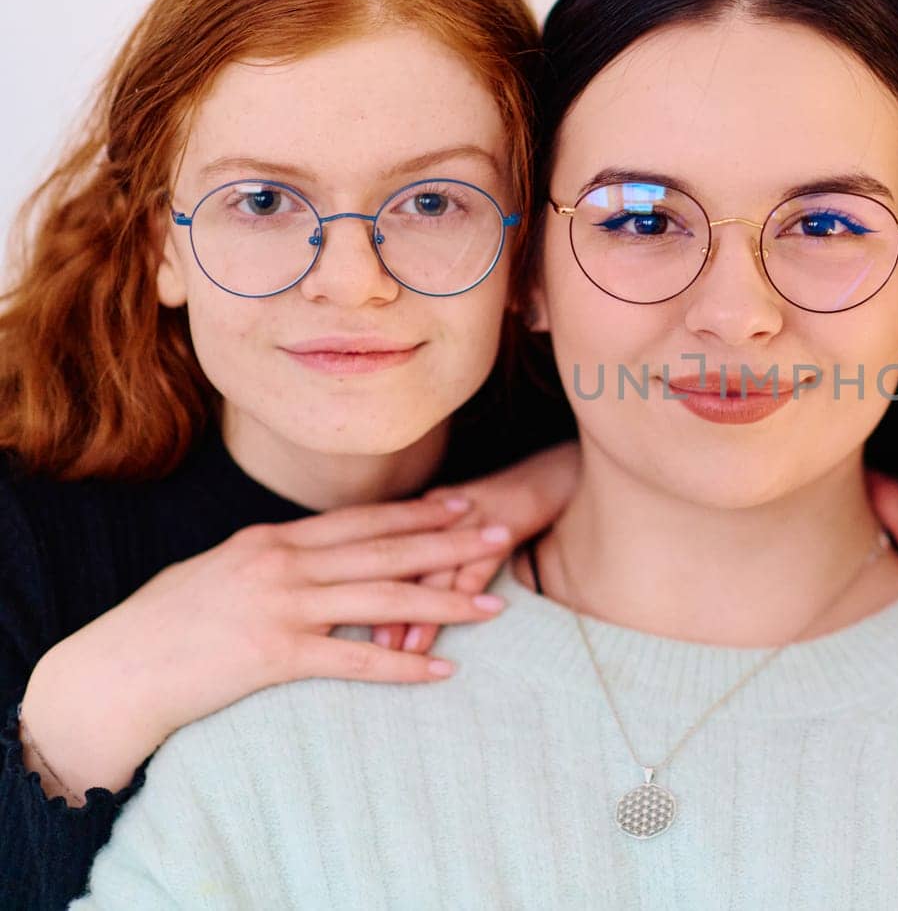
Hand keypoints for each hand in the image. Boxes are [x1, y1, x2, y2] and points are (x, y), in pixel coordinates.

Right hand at [20, 497, 512, 801]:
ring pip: (382, 601)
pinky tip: (443, 670)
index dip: (417, 513)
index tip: (465, 503)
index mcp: (272, 540)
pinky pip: (354, 662)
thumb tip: (305, 549)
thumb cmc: (165, 622)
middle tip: (503, 534)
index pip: (362, 520)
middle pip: (385, 550)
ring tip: (494, 606)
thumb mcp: (220, 571)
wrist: (117, 668)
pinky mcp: (276, 657)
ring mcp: (282, 608)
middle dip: (450, 543)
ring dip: (444, 603)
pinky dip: (402, 667)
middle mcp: (283, 564)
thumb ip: (271, 559)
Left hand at [374, 440, 578, 655]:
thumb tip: (396, 605)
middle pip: (402, 560)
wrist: (555, 468)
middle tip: (366, 646)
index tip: (341, 626)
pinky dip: (469, 590)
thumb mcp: (458, 529)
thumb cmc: (503, 507)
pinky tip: (464, 616)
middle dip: (382, 607)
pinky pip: (483, 559)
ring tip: (408, 648)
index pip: (377, 550)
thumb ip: (429, 559)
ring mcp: (473, 512)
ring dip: (421, 609)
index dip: (358, 588)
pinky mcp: (509, 516)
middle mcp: (440, 511)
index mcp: (422, 512)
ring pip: (438, 565)